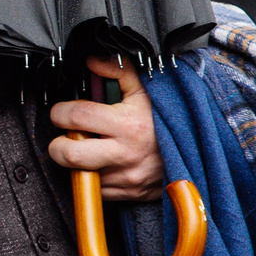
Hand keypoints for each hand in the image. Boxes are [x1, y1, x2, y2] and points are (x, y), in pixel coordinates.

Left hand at [48, 56, 161, 202]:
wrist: (197, 152)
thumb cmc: (167, 120)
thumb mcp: (145, 91)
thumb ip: (118, 72)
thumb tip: (92, 62)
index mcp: (127, 124)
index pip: (77, 117)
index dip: (61, 112)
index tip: (61, 112)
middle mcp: (125, 153)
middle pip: (69, 155)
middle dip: (58, 145)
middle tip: (65, 136)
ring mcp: (125, 177)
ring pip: (79, 175)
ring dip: (76, 163)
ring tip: (88, 149)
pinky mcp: (128, 194)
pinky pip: (96, 190)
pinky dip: (93, 178)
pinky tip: (101, 164)